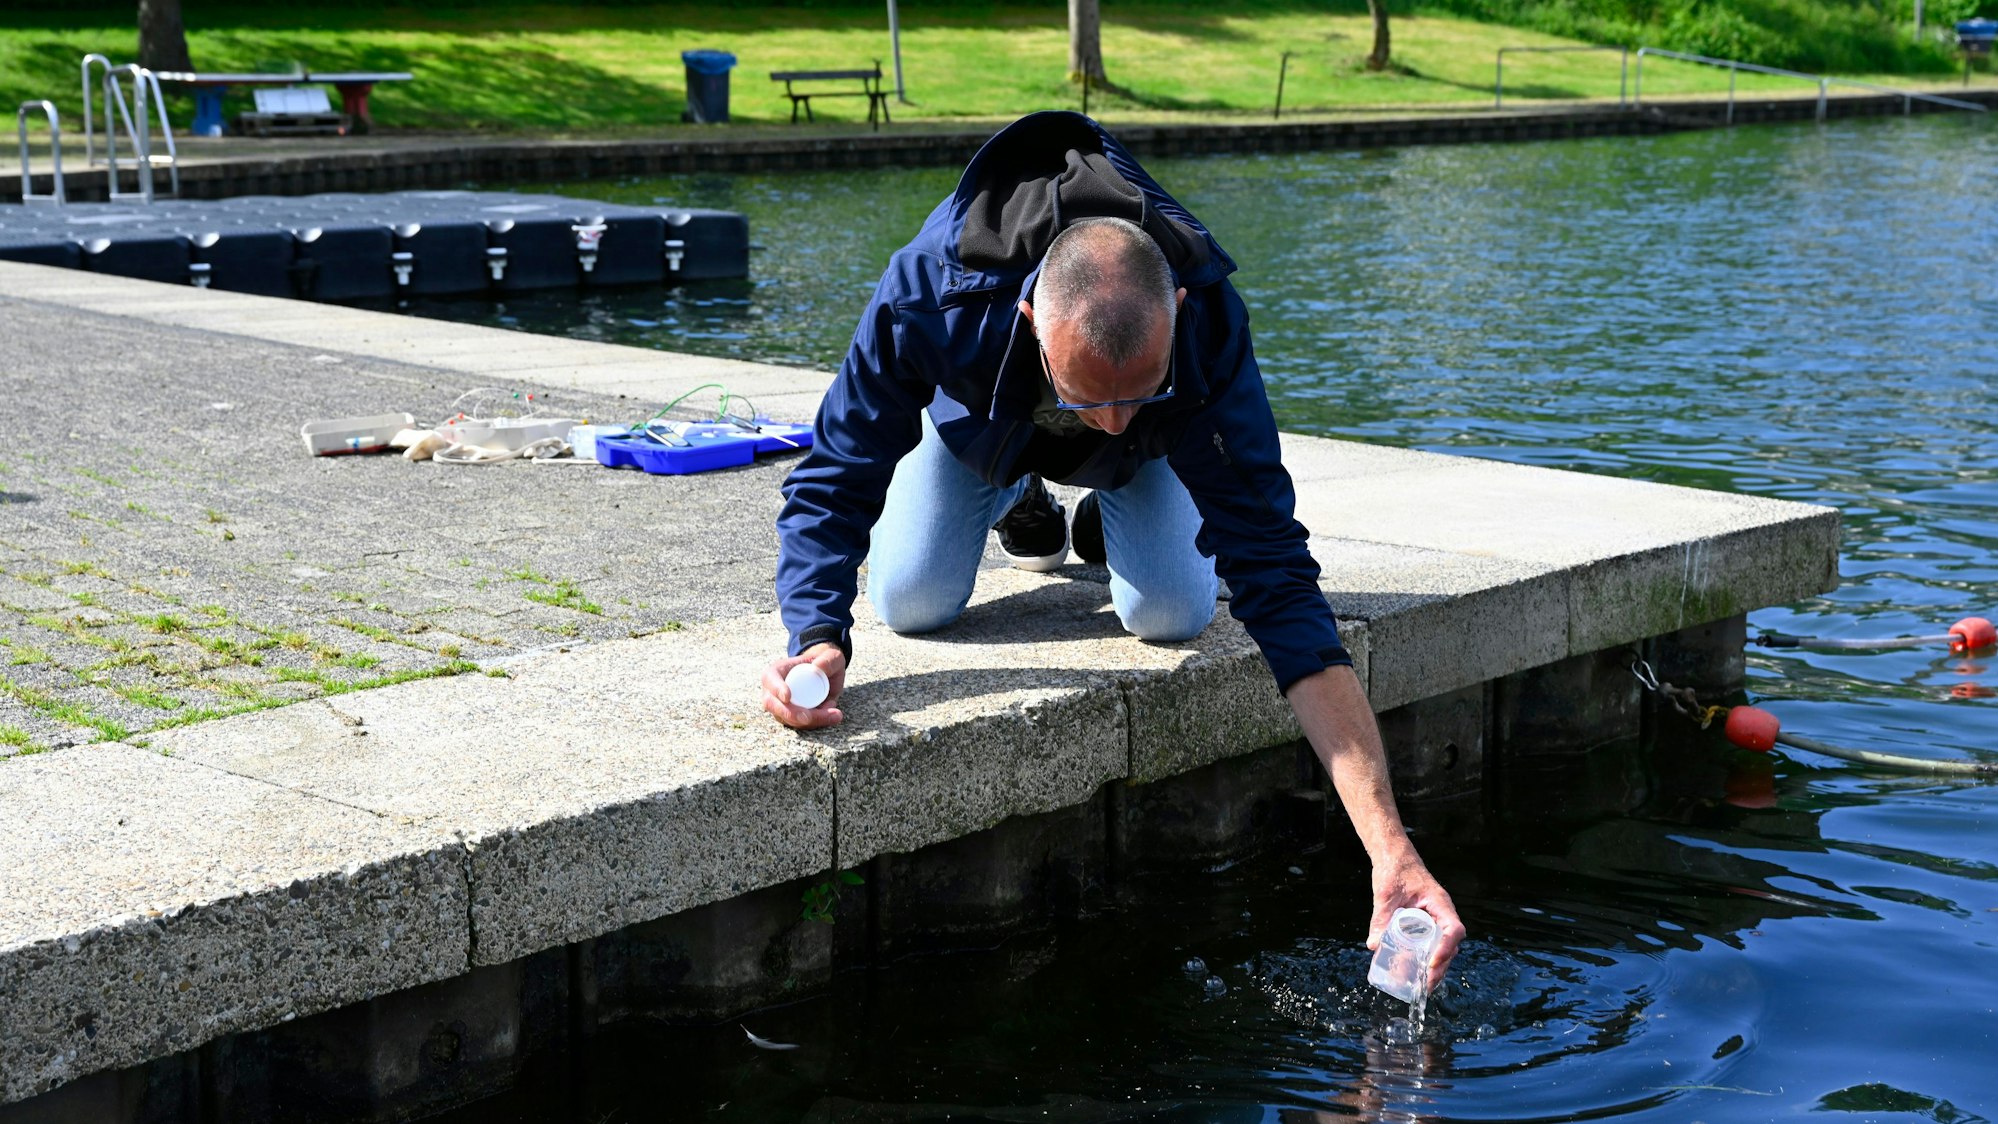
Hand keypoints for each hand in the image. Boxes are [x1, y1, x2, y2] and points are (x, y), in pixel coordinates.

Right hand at [761, 643, 846, 728]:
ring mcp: (780, 707)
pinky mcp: (791, 718)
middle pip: (776, 706)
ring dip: (811, 720)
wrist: (827, 675)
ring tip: (835, 714)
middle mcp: (773, 691)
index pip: (771, 680)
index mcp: (776, 671)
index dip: (777, 689)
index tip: (787, 697)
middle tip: (809, 717)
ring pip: (789, 719)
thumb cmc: (825, 663)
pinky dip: (816, 723)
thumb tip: (818, 667)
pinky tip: (833, 715)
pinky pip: (800, 725)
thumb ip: (829, 659)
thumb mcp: (831, 656)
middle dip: (792, 713)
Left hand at [1368, 853, 1465, 993]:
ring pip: (1444, 946)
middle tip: (1424, 986)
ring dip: (1436, 966)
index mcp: (1439, 903)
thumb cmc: (1394, 869)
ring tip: (1422, 986)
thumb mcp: (1385, 894)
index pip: (1453, 929)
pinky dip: (1428, 958)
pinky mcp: (1427, 922)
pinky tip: (1417, 972)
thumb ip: (1380, 918)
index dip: (1446, 949)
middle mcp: (1442, 912)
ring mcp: (1436, 918)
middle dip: (1440, 967)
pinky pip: (1433, 942)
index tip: (1431, 964)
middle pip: (1450, 944)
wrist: (1394, 857)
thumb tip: (1374, 945)